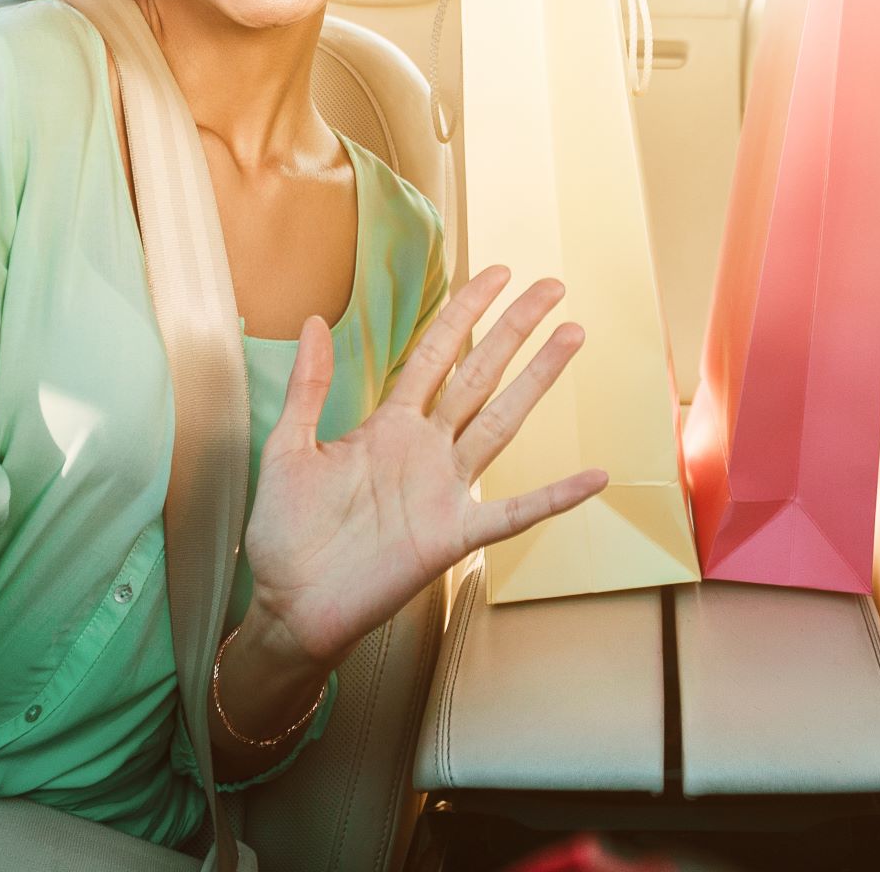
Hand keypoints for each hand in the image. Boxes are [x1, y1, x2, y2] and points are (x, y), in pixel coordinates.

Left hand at [237, 266, 607, 671]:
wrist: (287, 605)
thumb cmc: (286, 532)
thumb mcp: (289, 448)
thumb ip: (309, 388)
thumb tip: (310, 320)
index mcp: (389, 424)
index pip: (436, 354)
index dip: (465, 312)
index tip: (496, 274)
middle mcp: (425, 449)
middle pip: (479, 375)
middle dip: (514, 329)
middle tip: (553, 287)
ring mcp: (444, 490)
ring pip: (500, 423)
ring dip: (537, 380)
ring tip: (572, 337)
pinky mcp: (452, 536)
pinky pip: (513, 513)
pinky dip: (554, 497)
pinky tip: (593, 477)